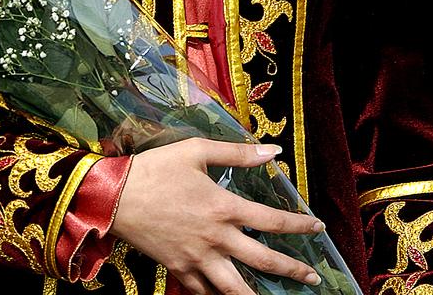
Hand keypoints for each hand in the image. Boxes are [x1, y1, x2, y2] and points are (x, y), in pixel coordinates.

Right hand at [110, 139, 323, 294]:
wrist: (115, 197)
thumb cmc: (157, 169)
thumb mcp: (197, 151)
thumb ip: (237, 153)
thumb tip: (273, 151)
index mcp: (223, 207)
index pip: (272, 221)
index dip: (299, 225)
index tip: (318, 227)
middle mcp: (216, 238)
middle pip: (262, 262)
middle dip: (292, 270)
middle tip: (312, 278)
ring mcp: (197, 260)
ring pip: (236, 289)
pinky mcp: (179, 271)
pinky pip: (205, 293)